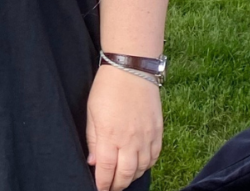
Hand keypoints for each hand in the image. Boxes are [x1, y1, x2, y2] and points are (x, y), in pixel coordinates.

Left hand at [85, 65, 161, 190]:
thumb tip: (93, 162)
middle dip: (117, 185)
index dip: (102, 184)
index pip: (106, 169)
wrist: (132, 70)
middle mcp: (130, 140)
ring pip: (142, 168)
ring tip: (123, 178)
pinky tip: (139, 166)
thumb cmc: (107, 89)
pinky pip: (155, 157)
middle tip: (110, 188)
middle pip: (126, 174)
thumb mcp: (91, 114)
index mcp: (110, 136)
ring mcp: (147, 137)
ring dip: (132, 177)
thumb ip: (93, 140)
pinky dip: (147, 165)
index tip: (99, 189)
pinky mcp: (158, 131)